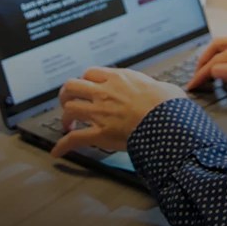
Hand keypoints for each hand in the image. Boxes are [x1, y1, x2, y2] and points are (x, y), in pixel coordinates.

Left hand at [49, 67, 185, 157]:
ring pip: (69, 109)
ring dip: (65, 117)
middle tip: (68, 102)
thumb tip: (161, 92)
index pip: (90, 73)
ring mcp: (99, 113)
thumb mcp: (162, 86)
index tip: (87, 88)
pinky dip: (62, 145)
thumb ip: (152, 88)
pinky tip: (57, 152)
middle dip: (67, 94)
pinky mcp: (100, 134)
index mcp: (118, 78)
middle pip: (71, 86)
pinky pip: (74, 138)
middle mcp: (104, 92)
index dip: (85, 81)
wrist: (169, 122)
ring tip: (68, 124)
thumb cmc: (169, 106)